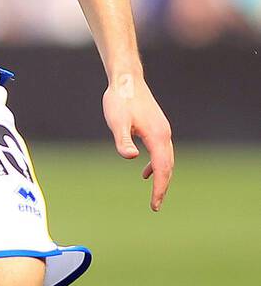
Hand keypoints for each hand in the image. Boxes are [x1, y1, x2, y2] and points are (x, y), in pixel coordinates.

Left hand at [102, 74, 173, 210]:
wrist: (126, 80)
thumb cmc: (120, 100)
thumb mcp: (117, 122)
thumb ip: (123, 140)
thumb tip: (131, 157)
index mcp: (158, 136)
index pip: (162, 169)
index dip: (159, 188)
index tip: (154, 205)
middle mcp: (164, 134)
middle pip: (168, 167)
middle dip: (163, 187)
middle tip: (155, 206)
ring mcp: (163, 131)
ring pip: (167, 160)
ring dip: (162, 177)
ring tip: (154, 195)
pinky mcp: (157, 128)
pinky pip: (161, 152)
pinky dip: (157, 165)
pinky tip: (145, 172)